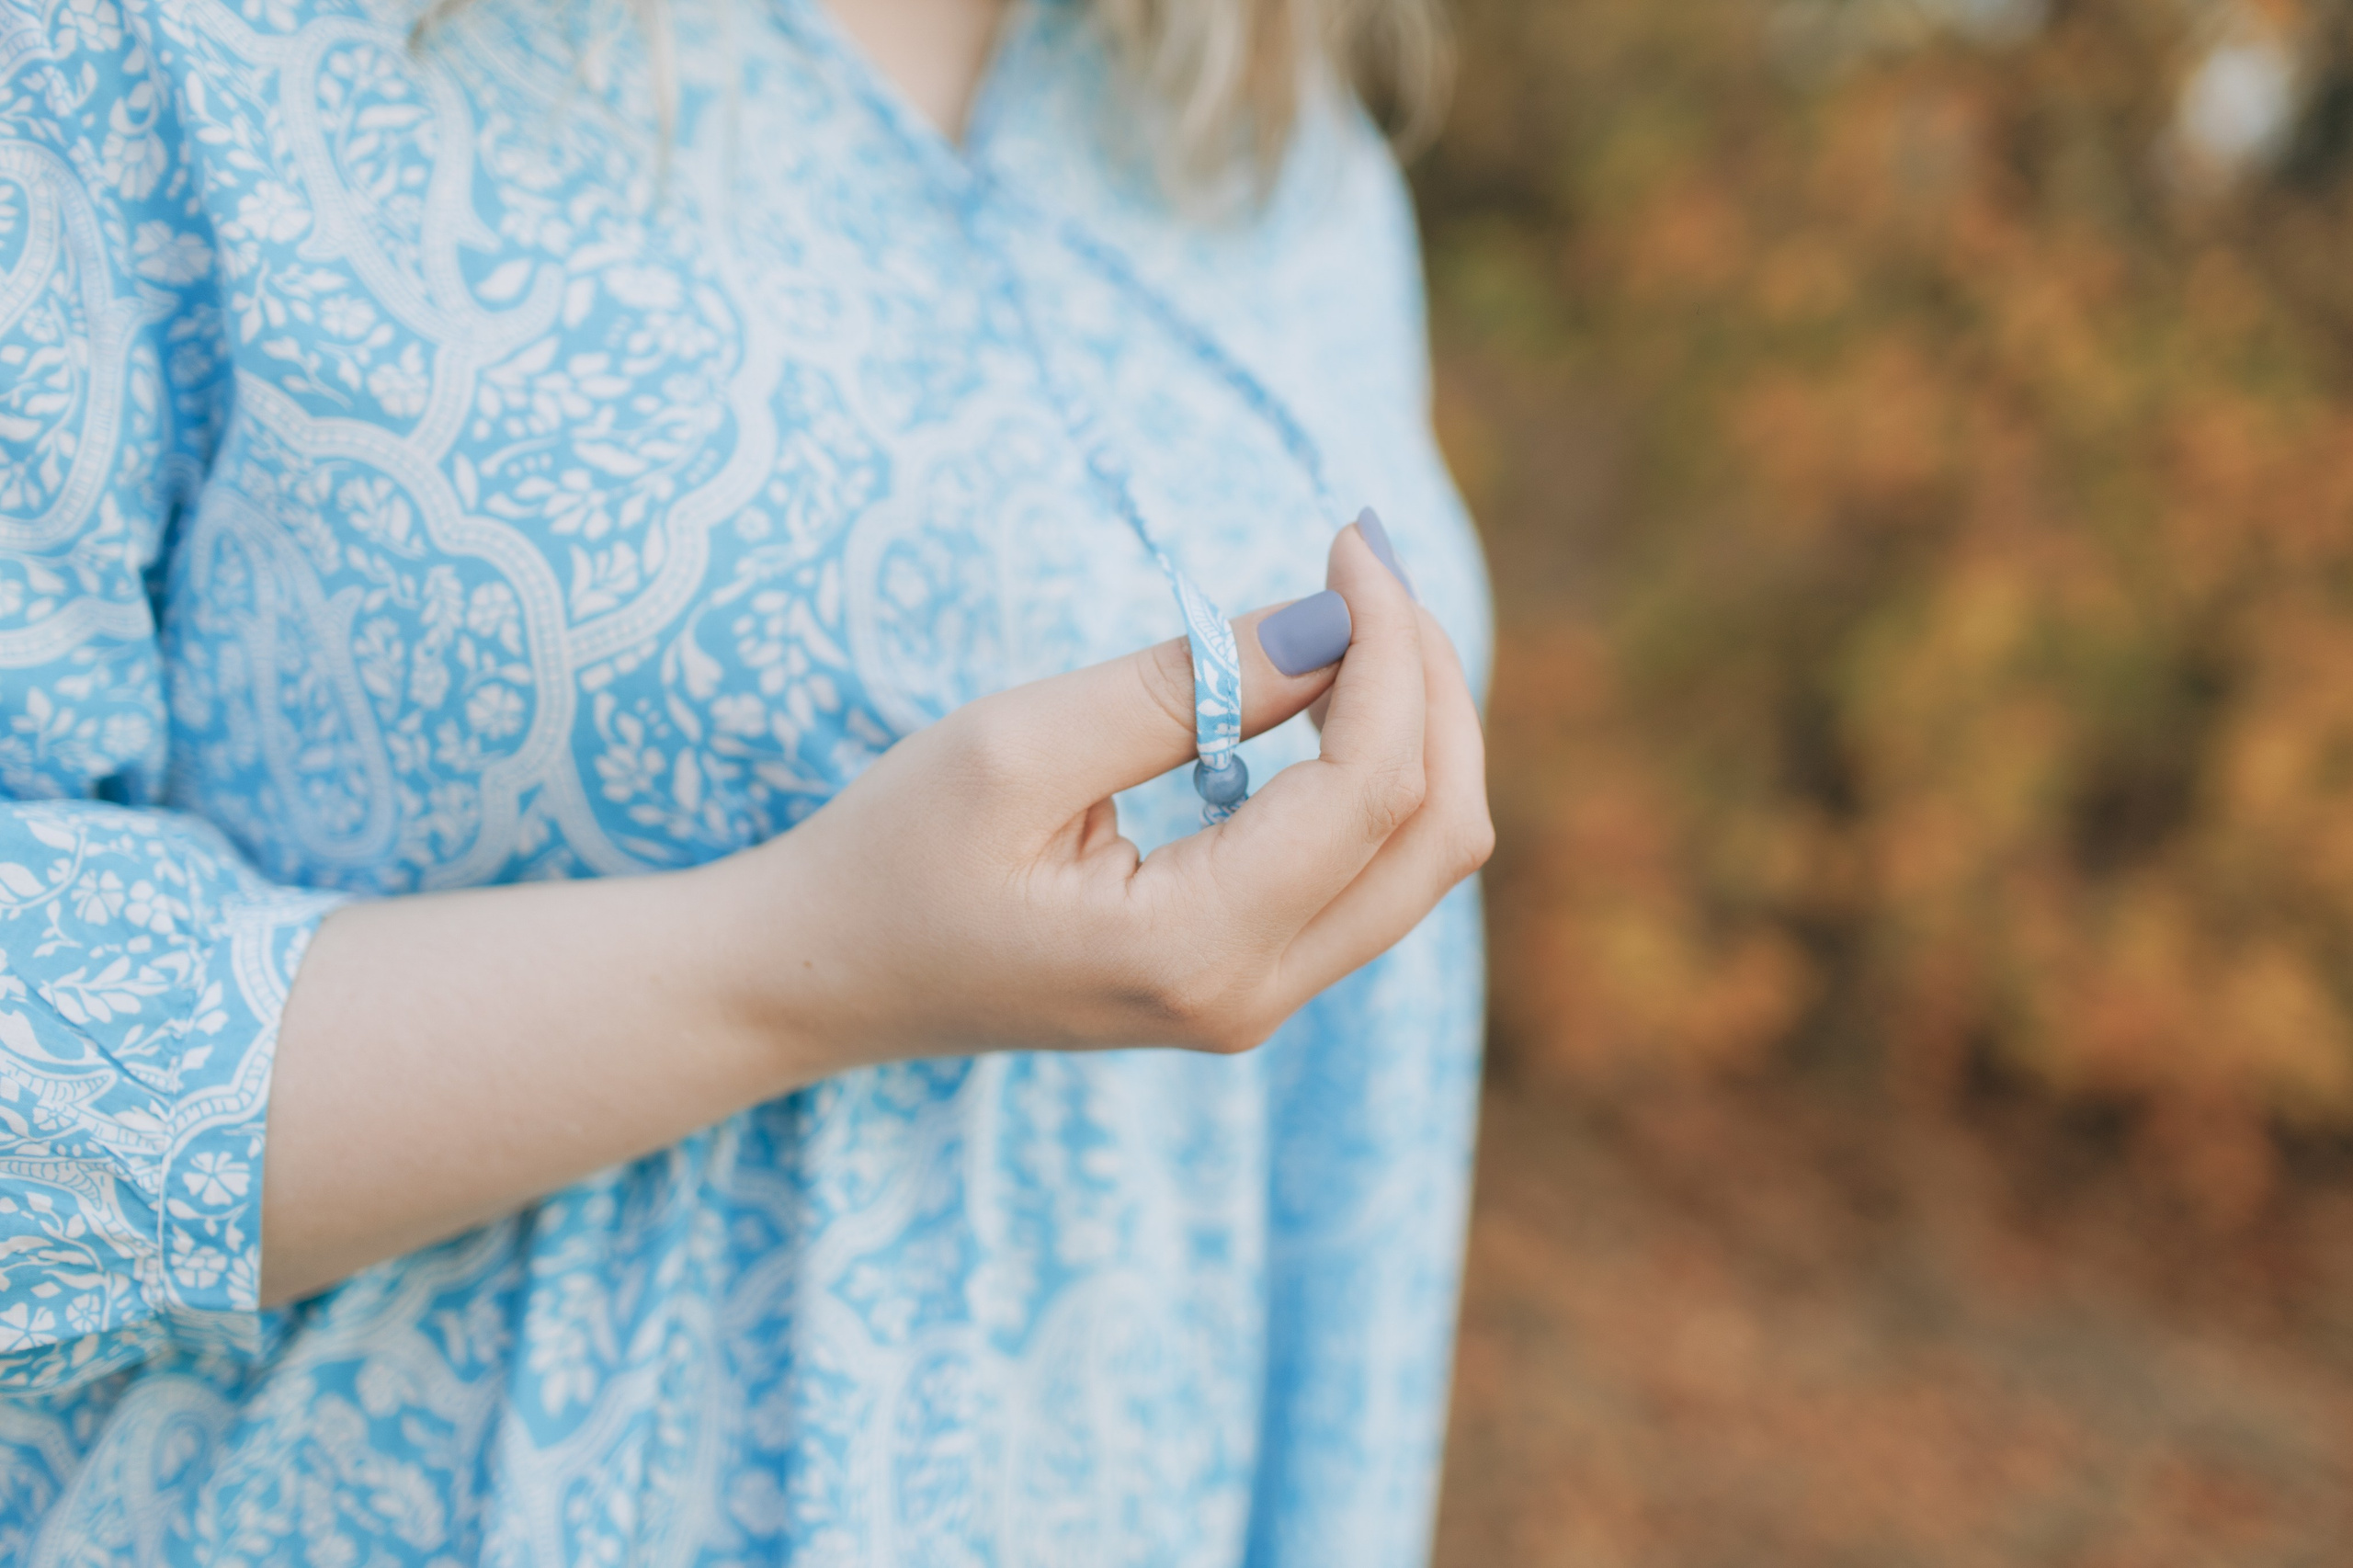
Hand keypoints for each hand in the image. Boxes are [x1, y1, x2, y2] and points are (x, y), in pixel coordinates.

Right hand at [260, 519, 1487, 1300]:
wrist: (817, 978)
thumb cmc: (888, 856)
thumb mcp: (1015, 747)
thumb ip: (1183, 687)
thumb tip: (1333, 619)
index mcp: (1198, 950)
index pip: (1374, 789)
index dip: (1390, 649)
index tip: (1348, 540)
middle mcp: (1252, 997)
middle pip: (1437, 831)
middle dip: (1427, 682)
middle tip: (1363, 561)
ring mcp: (1254, 999)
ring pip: (1420, 858)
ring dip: (1414, 726)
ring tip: (1354, 609)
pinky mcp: (1241, 977)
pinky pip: (1368, 874)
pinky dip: (1376, 773)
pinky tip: (1324, 693)